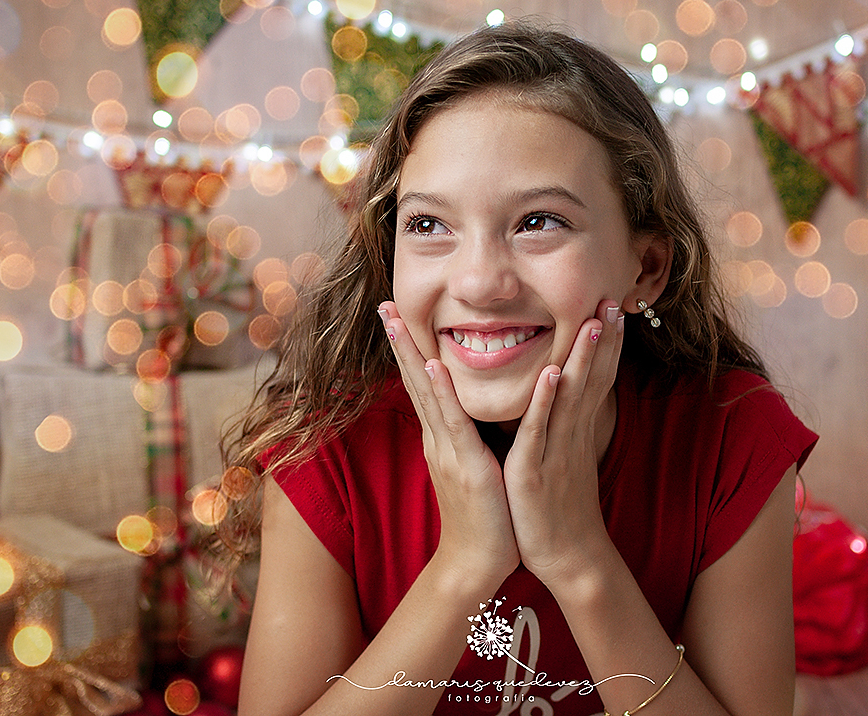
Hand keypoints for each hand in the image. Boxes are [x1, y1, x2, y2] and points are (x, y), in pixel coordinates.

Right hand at [378, 302, 519, 589]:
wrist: (479, 565)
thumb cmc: (485, 515)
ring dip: (414, 355)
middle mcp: (438, 440)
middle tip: (382, 303)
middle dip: (399, 342)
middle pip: (414, 382)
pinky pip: (459, 424)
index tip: (396, 313)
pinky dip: (447, 393)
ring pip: (430, 395)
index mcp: (442, 439)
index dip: (407, 348)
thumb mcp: (472, 466)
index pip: (421, 384)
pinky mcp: (468, 468)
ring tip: (399, 320)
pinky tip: (437, 367)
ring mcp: (449, 453)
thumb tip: (470, 410)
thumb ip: (468, 437)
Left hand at [503, 300, 623, 587]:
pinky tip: (554, 374)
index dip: (608, 343)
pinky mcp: (536, 472)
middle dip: (606, 339)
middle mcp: (572, 436)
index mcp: (576, 431)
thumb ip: (567, 426)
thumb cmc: (559, 509)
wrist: (567, 560)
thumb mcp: (566, 460)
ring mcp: (556, 453)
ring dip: (586, 359)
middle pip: (594, 378)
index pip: (597, 377)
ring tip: (597, 321)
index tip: (615, 305)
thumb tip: (567, 397)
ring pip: (574, 397)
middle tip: (616, 298)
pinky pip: (541, 433)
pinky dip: (546, 403)